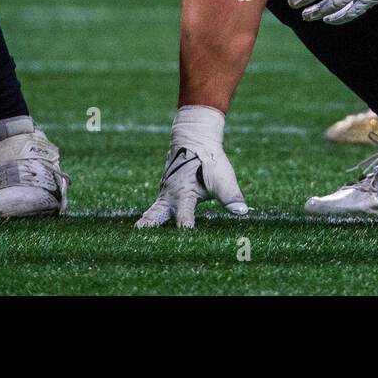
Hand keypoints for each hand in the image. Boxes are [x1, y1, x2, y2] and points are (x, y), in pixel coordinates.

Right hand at [135, 106, 247, 227]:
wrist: (196, 138)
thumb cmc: (211, 161)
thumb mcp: (223, 179)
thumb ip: (231, 197)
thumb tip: (242, 213)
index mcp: (185, 195)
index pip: (184, 218)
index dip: (185, 229)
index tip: (184, 239)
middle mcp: (171, 196)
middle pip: (156, 215)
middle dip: (149, 225)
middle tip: (138, 236)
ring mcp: (166, 192)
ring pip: (153, 210)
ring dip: (147, 221)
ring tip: (136, 233)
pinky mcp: (166, 190)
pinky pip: (157, 205)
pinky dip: (151, 215)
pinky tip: (149, 225)